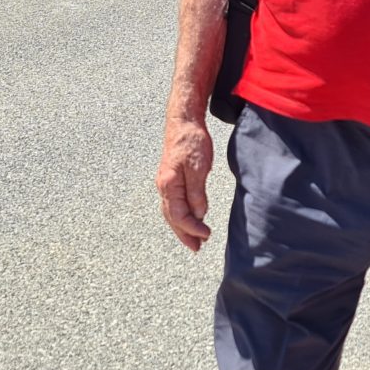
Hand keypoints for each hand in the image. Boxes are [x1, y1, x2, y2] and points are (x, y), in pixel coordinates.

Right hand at [156, 116, 213, 250]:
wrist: (183, 121)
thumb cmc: (191, 141)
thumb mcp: (199, 167)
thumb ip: (197, 192)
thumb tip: (199, 214)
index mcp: (169, 185)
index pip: (179, 215)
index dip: (192, 228)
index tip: (206, 236)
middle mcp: (164, 186)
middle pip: (172, 218)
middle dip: (184, 234)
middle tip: (197, 248)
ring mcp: (166, 182)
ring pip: (172, 211)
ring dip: (182, 227)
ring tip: (193, 239)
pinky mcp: (171, 178)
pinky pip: (174, 203)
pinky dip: (181, 214)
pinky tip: (190, 217)